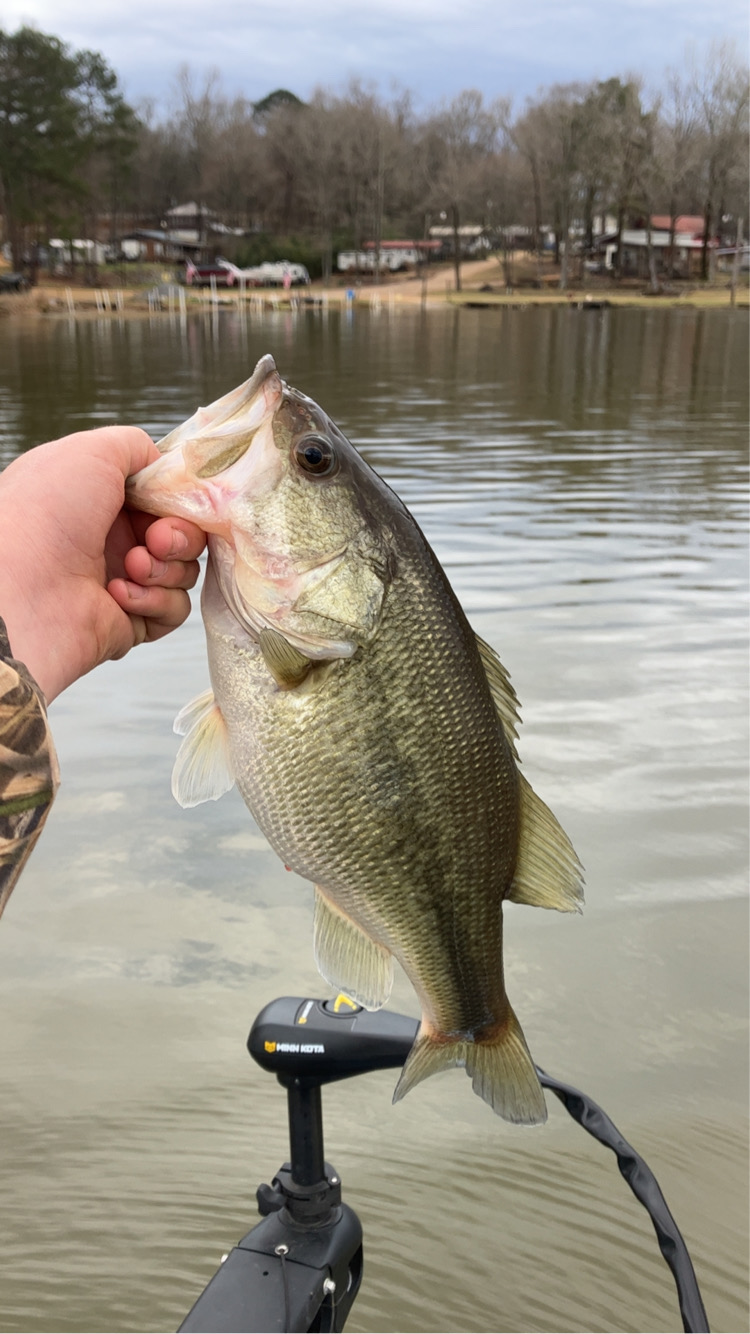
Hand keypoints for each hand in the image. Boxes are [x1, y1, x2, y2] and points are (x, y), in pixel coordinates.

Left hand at [0, 426, 205, 701]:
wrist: (22, 589)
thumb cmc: (45, 513)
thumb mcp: (91, 452)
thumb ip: (136, 446)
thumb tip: (165, 466)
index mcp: (99, 499)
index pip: (162, 496)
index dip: (176, 498)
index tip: (174, 501)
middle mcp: (109, 538)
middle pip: (181, 533)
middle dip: (179, 534)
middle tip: (155, 538)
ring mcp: (122, 580)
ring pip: (183, 571)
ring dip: (166, 567)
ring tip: (131, 567)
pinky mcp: (131, 620)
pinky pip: (173, 608)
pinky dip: (156, 599)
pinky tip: (120, 594)